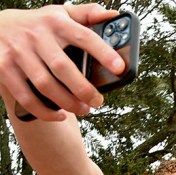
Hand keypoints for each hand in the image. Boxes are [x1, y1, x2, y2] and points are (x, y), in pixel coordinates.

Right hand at [0, 3, 124, 120]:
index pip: (84, 36)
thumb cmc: (39, 24)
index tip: (120, 68)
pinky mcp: (4, 69)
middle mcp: (36, 36)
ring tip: (83, 109)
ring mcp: (18, 53)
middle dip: (83, 89)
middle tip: (97, 101)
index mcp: (56, 23)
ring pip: (45, 84)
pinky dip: (44, 111)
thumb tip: (113, 15)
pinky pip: (26, 96)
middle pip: (62, 67)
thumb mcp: (61, 13)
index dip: (103, 52)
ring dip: (67, 102)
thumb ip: (88, 13)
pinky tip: (60, 115)